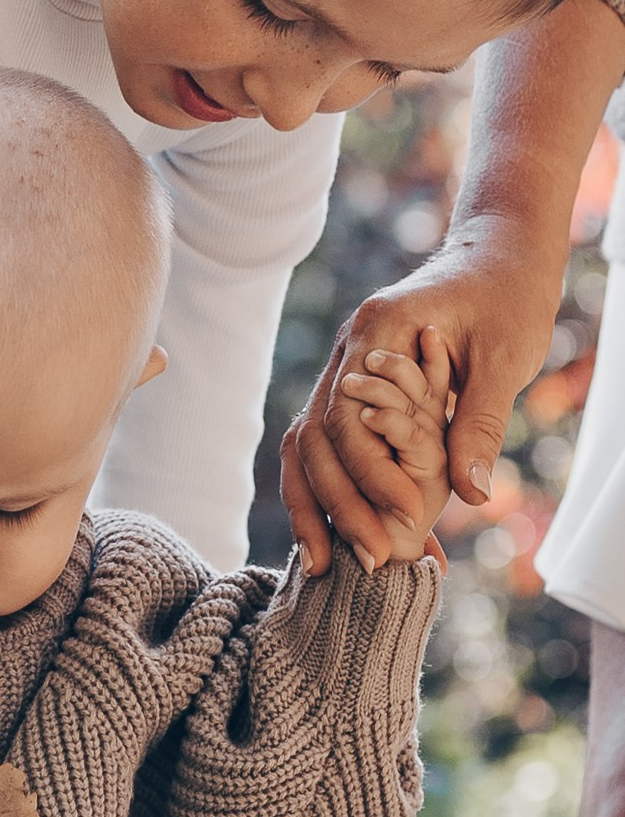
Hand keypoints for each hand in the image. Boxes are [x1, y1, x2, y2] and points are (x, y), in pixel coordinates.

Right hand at [281, 0, 624, 575]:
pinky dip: (326, 490)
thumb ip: (479, 422)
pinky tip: (337, 534)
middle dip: (338, 505)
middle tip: (372, 561)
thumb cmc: (510, 295)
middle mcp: (346, 353)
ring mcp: (342, 371)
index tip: (405, 520)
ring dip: (316, 506)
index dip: (372, 476)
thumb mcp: (506, 357)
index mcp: (376, 332)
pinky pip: (324, 447)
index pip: (350, 419)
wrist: (503, 252)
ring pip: (306, 448)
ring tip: (331, 565)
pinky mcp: (353, 391)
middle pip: (316, 440)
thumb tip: (472, 495)